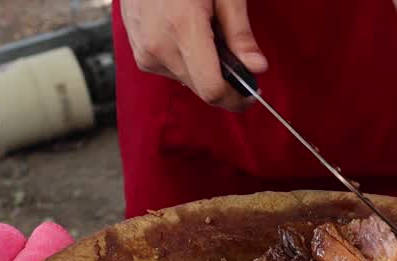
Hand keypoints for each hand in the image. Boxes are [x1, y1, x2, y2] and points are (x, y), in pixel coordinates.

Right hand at [120, 0, 267, 110]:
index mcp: (182, 28)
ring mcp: (145, 52)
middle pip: (202, 88)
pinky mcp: (139, 54)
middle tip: (231, 48)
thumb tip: (257, 67)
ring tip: (204, 30)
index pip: (212, 89)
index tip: (251, 91)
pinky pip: (171, 70)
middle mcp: (158, 46)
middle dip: (223, 78)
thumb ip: (240, 34)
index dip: (237, 97)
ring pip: (188, 81)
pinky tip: (186, 32)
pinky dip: (186, 60)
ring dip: (203, 67)